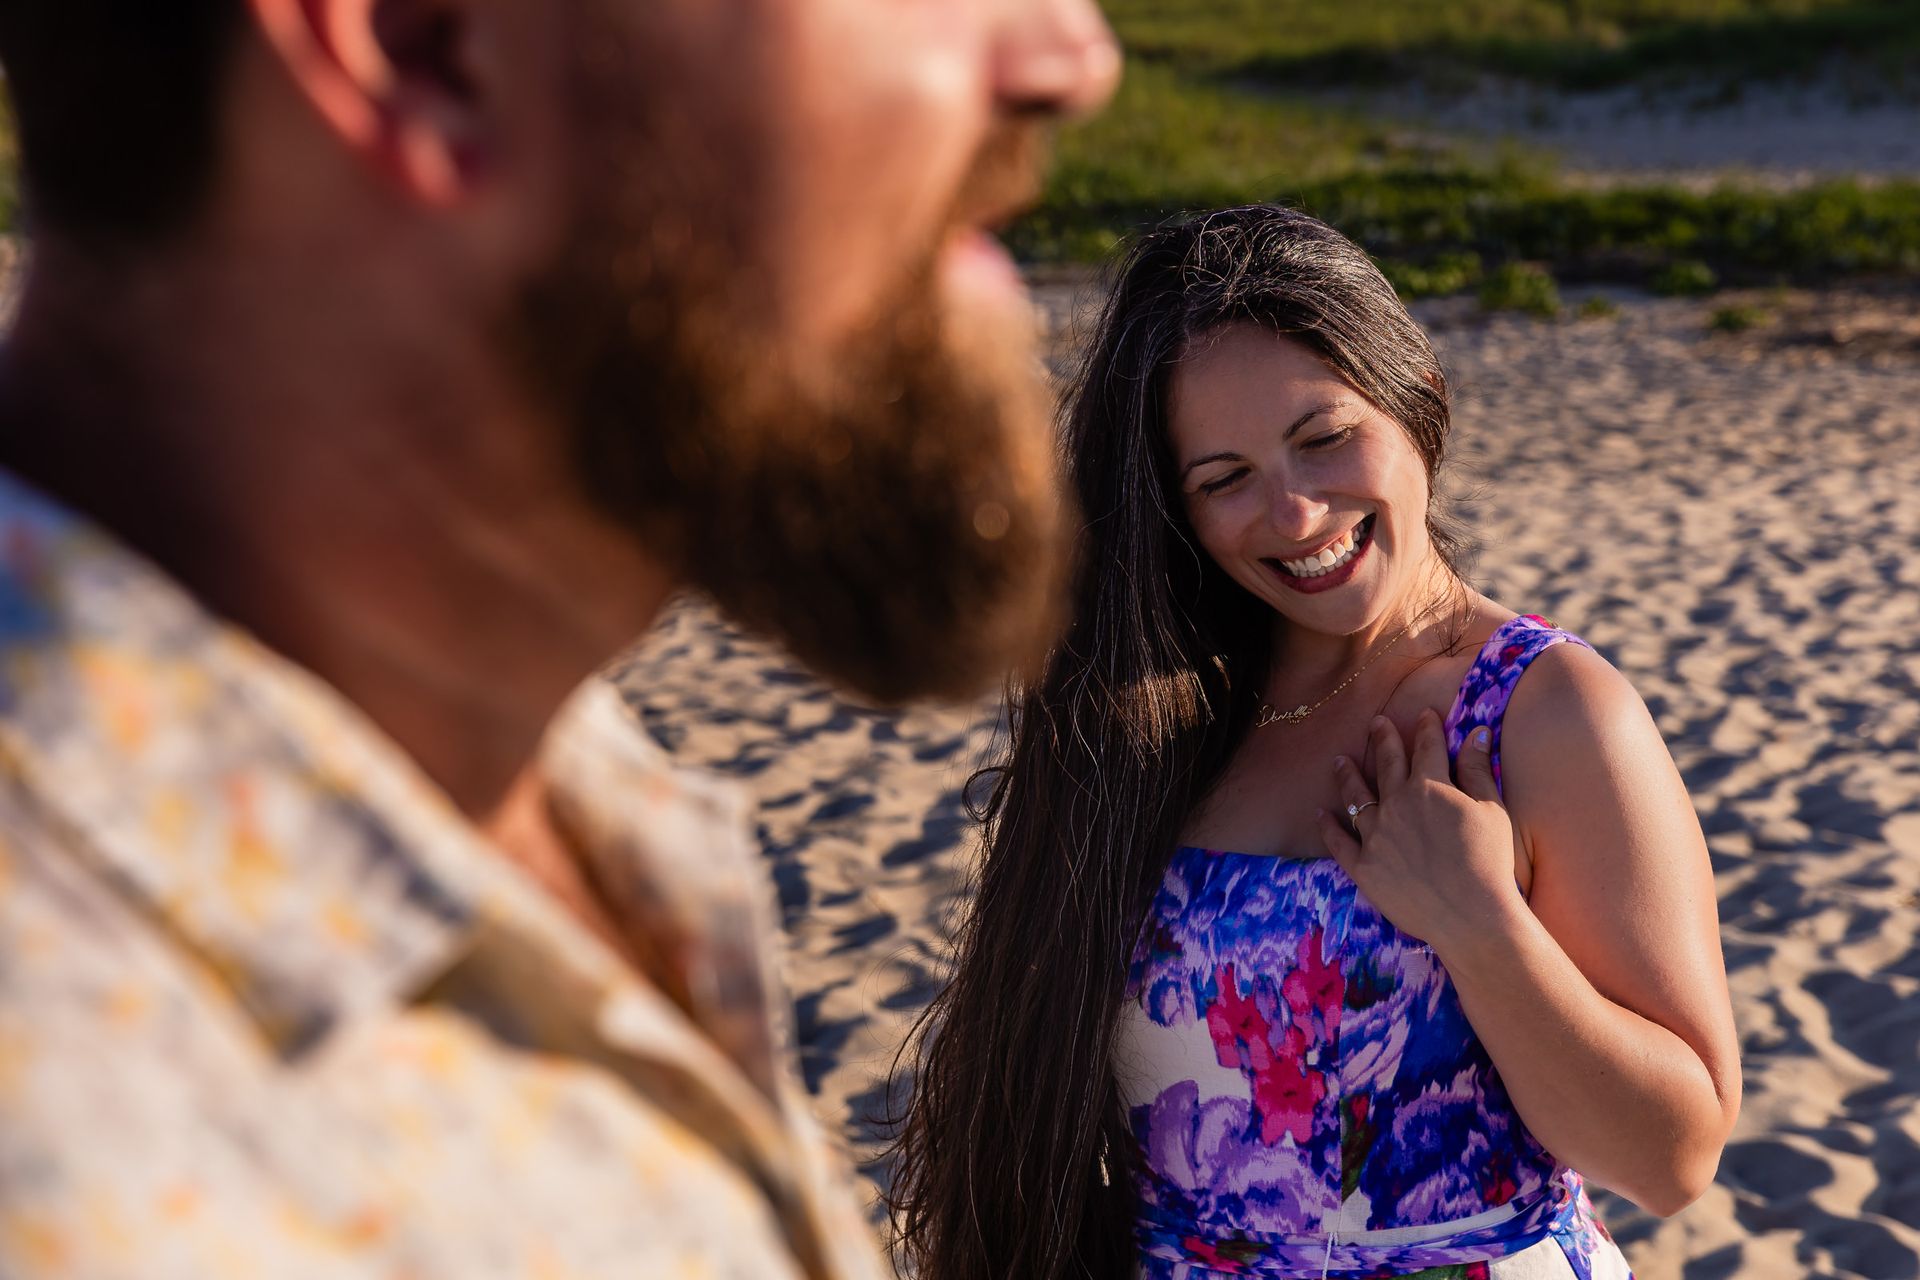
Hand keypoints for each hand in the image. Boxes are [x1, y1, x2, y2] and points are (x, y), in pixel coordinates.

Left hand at [1316, 709, 1528, 952]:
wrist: (1471, 914)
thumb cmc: (1490, 862)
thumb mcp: (1492, 809)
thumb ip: (1478, 770)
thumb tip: (1476, 732)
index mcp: (1430, 787)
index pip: (1427, 747)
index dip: (1427, 728)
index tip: (1425, 714)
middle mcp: (1397, 804)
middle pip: (1387, 763)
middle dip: (1383, 739)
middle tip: (1376, 723)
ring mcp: (1376, 835)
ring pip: (1356, 796)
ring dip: (1347, 775)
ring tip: (1340, 760)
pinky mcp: (1363, 866)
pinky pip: (1339, 841)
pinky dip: (1328, 827)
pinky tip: (1321, 814)